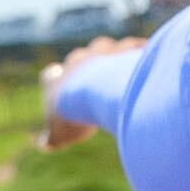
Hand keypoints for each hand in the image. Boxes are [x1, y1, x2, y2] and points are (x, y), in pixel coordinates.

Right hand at [38, 35, 147, 150]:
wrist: (96, 94)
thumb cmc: (73, 116)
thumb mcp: (60, 135)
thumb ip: (53, 138)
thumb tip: (45, 145)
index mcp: (57, 81)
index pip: (49, 76)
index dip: (54, 78)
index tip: (58, 79)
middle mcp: (76, 61)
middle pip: (78, 57)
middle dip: (85, 65)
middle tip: (95, 77)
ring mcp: (99, 53)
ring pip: (103, 46)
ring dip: (111, 52)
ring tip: (119, 63)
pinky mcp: (122, 48)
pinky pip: (131, 45)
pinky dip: (137, 49)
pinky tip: (144, 54)